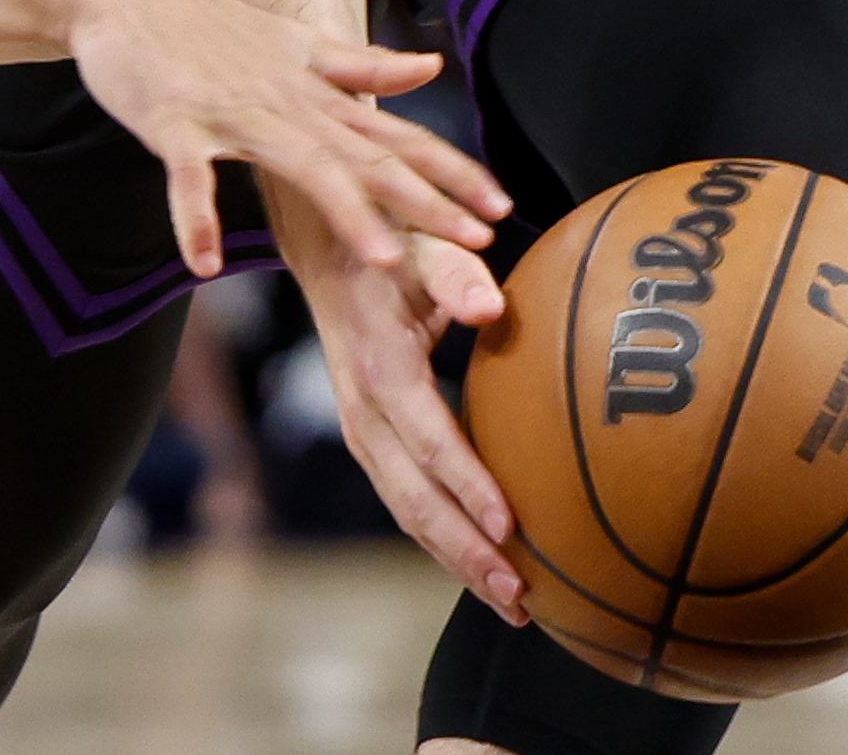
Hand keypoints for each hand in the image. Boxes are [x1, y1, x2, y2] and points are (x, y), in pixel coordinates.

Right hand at [55, 0, 507, 277]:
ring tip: (383, 259)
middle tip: (477, 241)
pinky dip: (196, 219)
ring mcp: (232, 112)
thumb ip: (361, 66)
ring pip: (300, 165)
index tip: (501, 208)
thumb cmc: (211, 29)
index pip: (398, 136)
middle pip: (367, 158)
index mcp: (317, 91)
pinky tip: (206, 263)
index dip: (452, 171)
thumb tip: (430, 70)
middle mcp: (288, 102)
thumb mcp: (295, 44)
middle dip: (424, 201)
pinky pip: (189, 178)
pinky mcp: (175, 124)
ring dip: (344, 212)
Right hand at [279, 209, 522, 617]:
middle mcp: (363, 410)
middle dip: (465, 551)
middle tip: (520, 595)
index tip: (510, 524)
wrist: (328, 249)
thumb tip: (491, 306)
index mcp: (380, 367)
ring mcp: (362, 431)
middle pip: (414, 497)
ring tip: (513, 604)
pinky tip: (484, 566)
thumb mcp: (419, 242)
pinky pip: (407, 500)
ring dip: (456, 559)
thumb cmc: (392, 243)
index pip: (428, 437)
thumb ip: (454, 270)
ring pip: (408, 511)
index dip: (468, 483)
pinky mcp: (371, 441)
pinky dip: (444, 539)